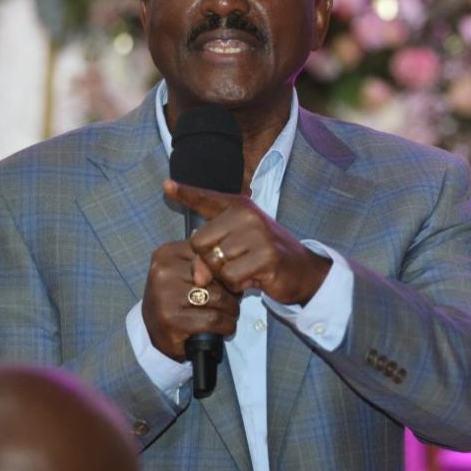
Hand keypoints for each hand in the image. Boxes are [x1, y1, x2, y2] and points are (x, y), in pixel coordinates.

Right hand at [142, 240, 240, 360]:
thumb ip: (206, 263)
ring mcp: (166, 297)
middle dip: (231, 292)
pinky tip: (224, 327)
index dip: (224, 271)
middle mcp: (163, 272)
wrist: (152, 330)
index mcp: (168, 254)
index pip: (211, 255)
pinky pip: (214, 319)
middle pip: (217, 277)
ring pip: (219, 298)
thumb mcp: (186, 271)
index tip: (226, 283)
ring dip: (231, 310)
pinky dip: (226, 325)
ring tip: (229, 314)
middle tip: (231, 302)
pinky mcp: (172, 321)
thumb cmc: (175, 297)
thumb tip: (232, 266)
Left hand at [163, 179, 331, 305]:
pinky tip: (253, 278)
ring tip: (246, 269)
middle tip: (233, 262)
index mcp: (239, 206)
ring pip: (215, 262)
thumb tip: (198, 276)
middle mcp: (248, 215)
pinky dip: (238, 284)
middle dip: (210, 260)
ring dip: (226, 275)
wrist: (303, 269)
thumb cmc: (265, 254)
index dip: (186, 192)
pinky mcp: (267, 257)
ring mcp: (258, 235)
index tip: (167, 185)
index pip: (206, 198)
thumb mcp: (237, 245)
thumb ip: (210, 252)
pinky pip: (231, 277)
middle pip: (200, 242)